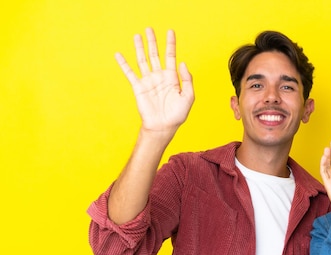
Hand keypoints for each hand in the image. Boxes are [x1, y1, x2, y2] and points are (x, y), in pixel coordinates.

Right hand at [115, 28, 194, 142]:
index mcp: (172, 78)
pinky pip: (130, 73)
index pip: (171, 56)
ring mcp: (148, 81)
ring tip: (137, 35)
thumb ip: (187, 80)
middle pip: (155, 55)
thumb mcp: (188, 97)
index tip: (170, 32)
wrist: (163, 127)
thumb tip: (182, 62)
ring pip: (142, 60)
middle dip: (153, 42)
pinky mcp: (138, 87)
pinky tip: (118, 54)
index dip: (171, 44)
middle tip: (149, 28)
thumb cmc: (177, 115)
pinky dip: (124, 64)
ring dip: (139, 47)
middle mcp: (159, 77)